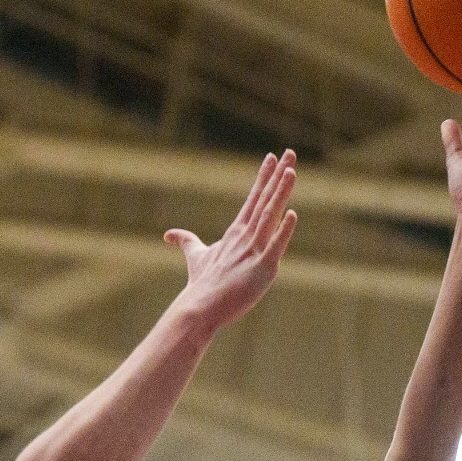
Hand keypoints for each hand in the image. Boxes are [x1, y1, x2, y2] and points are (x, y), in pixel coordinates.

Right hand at [166, 149, 298, 329]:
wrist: (200, 308)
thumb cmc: (201, 284)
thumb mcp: (196, 257)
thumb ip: (187, 242)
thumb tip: (169, 235)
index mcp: (236, 232)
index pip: (253, 198)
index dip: (264, 176)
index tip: (272, 157)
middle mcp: (245, 236)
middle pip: (265, 200)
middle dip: (278, 175)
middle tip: (290, 153)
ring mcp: (254, 251)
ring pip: (270, 215)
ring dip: (281, 193)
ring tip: (291, 171)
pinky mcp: (262, 269)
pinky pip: (275, 246)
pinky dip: (284, 231)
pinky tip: (293, 214)